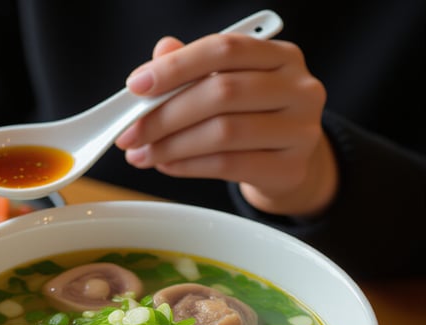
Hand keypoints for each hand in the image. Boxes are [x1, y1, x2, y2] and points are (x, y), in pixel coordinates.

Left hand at [113, 34, 336, 216]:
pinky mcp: (290, 168)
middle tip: (129, 133)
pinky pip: (229, 165)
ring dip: (171, 145)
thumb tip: (153, 64)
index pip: (223, 50)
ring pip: (223, 132)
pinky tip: (167, 164)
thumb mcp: (224, 84)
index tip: (136, 86)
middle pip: (222, 93)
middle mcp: (299, 88)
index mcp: (280, 56)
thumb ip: (190, 70)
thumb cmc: (249, 116)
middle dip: (164, 114)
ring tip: (142, 153)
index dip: (176, 66)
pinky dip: (189, 165)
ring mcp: (301, 129)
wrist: (286, 161)